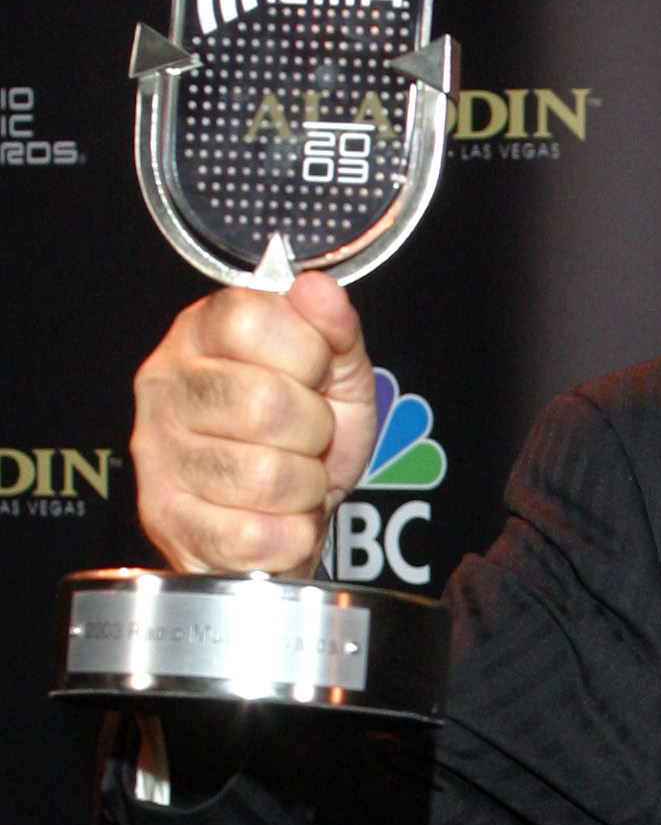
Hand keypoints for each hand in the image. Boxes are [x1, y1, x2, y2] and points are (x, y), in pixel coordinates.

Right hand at [130, 271, 376, 578]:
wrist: (282, 522)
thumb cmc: (303, 442)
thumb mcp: (337, 377)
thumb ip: (336, 331)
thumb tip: (319, 290)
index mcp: (202, 334)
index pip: (252, 321)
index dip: (308, 355)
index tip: (313, 375)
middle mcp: (166, 387)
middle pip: (264, 403)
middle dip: (314, 430)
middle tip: (308, 438)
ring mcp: (159, 455)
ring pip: (265, 475)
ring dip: (305, 486)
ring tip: (294, 478)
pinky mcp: (169, 521)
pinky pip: (258, 534)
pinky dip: (292, 534)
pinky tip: (279, 518)